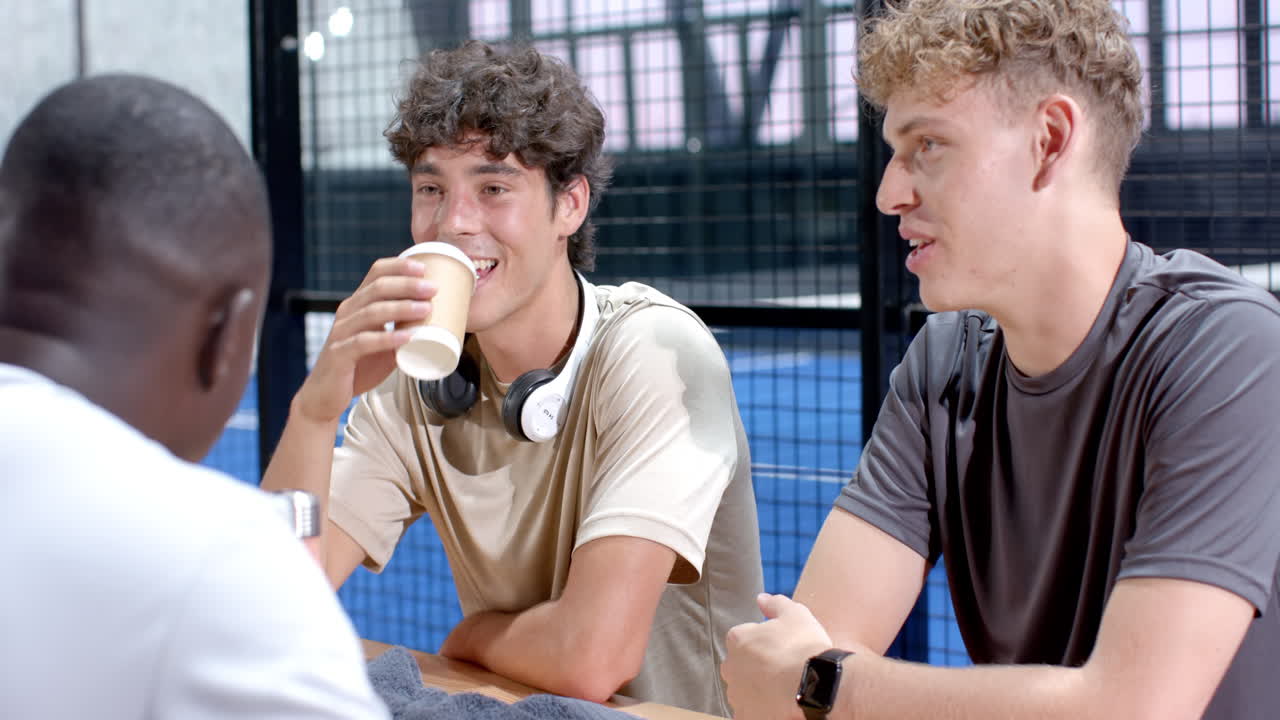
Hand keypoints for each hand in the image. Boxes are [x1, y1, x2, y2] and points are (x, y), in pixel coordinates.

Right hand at [294, 256, 436, 423]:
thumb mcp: (384, 343)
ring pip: (372, 312)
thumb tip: (439, 323)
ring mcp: (341, 333)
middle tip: (433, 289)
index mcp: (357, 304)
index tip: (425, 269)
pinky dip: (388, 338)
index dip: (399, 267)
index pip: (376, 274)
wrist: (325, 396)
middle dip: (407, 285)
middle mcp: (347, 313)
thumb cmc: (358, 367)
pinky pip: (364, 342)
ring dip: (401, 308)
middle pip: (377, 288)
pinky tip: (407, 337)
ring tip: (426, 309)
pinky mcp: (339, 355)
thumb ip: (404, 331)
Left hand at [722, 593, 834, 719]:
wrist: (815, 687)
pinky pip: (749, 712)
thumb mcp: (795, 614)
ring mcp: (737, 695)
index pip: (743, 636)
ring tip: (783, 690)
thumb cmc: (804, 648)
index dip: (763, 641)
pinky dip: (760, 710)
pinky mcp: (745, 716)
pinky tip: (777, 706)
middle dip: (755, 666)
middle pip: (740, 664)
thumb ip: (775, 604)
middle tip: (782, 668)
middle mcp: (730, 667)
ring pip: (743, 690)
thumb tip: (761, 598)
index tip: (780, 647)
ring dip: (757, 689)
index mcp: (738, 639)